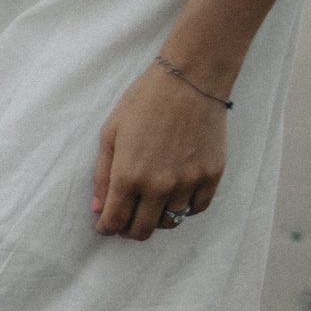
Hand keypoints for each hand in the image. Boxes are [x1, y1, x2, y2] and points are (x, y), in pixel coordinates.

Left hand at [93, 64, 226, 240]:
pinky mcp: (211, 175)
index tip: (105, 224)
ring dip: (156, 218)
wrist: (189, 80)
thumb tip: (98, 209)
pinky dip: (184, 208)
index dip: (106, 228)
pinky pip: (196, 208)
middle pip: (142, 231)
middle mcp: (159, 186)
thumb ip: (102, 176)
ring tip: (151, 203)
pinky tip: (176, 195)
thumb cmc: (144, 102)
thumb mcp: (111, 134)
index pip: (114, 222)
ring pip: (170, 222)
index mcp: (128, 176)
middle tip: (126, 219)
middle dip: (128, 229)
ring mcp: (187, 182)